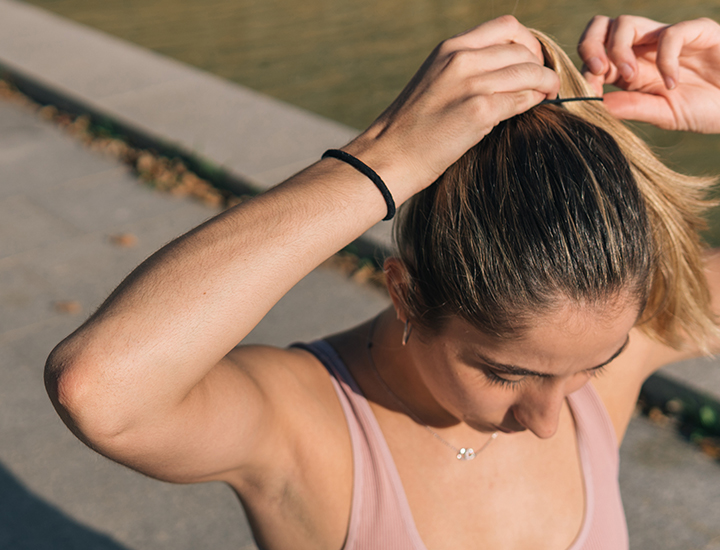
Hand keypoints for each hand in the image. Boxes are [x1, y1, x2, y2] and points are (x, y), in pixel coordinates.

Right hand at [347, 15, 559, 202]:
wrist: (388, 156)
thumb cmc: (411, 127)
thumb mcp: (435, 82)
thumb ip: (465, 70)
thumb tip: (503, 72)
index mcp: (450, 48)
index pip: (506, 27)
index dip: (528, 43)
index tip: (531, 61)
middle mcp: (461, 59)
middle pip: (523, 49)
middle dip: (541, 65)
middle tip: (544, 83)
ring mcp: (471, 84)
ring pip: (529, 72)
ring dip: (545, 83)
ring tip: (547, 95)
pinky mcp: (479, 111)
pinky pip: (523, 99)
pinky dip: (534, 102)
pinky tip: (535, 108)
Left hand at [578, 15, 719, 132]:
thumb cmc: (704, 109)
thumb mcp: (662, 114)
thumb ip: (632, 108)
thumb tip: (595, 106)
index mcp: (629, 69)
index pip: (594, 57)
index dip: (585, 72)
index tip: (587, 94)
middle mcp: (642, 49)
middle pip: (603, 28)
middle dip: (591, 46)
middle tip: (598, 72)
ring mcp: (667, 38)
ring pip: (626, 23)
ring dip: (619, 49)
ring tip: (631, 76)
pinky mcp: (697, 32)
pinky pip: (671, 34)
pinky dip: (665, 59)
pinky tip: (671, 83)